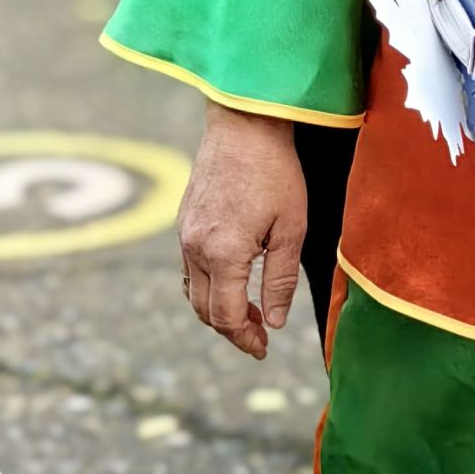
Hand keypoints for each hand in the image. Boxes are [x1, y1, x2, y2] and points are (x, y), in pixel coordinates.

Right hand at [178, 103, 308, 359]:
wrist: (244, 125)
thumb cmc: (276, 173)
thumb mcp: (291, 229)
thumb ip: (280, 280)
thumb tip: (272, 323)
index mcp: (222, 253)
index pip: (226, 316)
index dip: (245, 338)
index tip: (264, 348)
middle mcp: (195, 247)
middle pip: (204, 310)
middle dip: (231, 330)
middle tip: (260, 337)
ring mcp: (184, 234)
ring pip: (193, 292)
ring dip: (218, 310)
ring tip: (250, 313)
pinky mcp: (183, 222)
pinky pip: (189, 269)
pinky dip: (208, 287)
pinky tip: (232, 283)